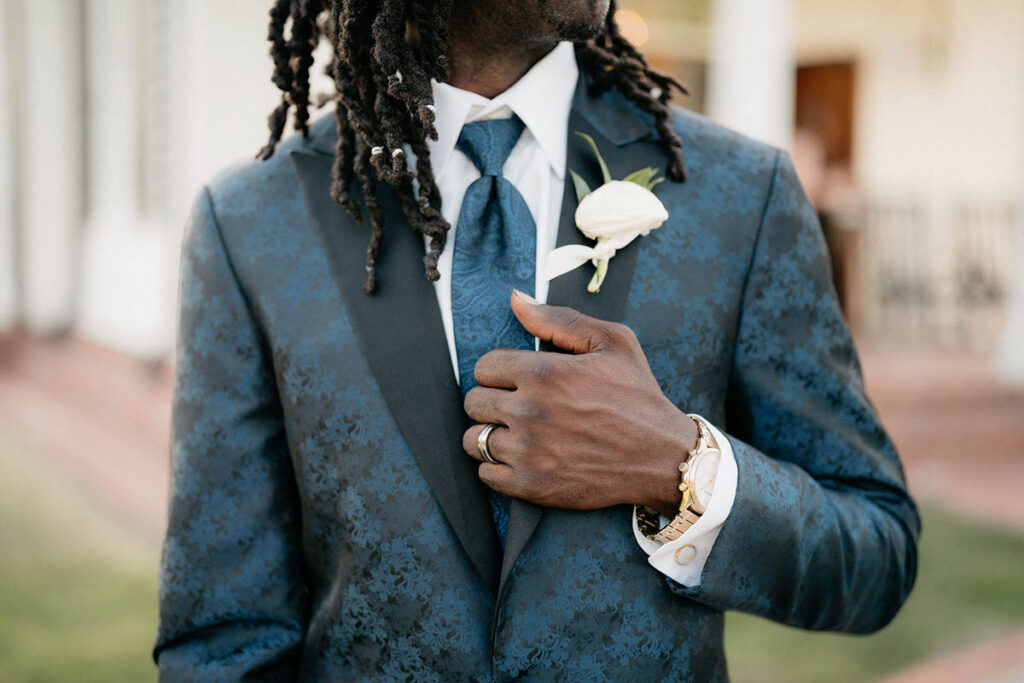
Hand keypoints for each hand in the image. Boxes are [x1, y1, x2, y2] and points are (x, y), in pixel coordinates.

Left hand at [461, 290, 697, 515]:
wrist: (663, 457)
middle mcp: (530, 412)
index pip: (483, 367)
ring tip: (517, 433)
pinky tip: (522, 457)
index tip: (519, 379)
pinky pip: (485, 474)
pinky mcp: (532, 486)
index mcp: (544, 373)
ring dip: (490, 435)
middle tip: (519, 405)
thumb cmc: (638, 396)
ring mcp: (529, 452)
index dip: (500, 370)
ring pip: (474, 440)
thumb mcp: (612, 342)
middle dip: (493, 400)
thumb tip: (516, 299)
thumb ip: (558, 319)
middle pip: (474, 402)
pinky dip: (497, 467)